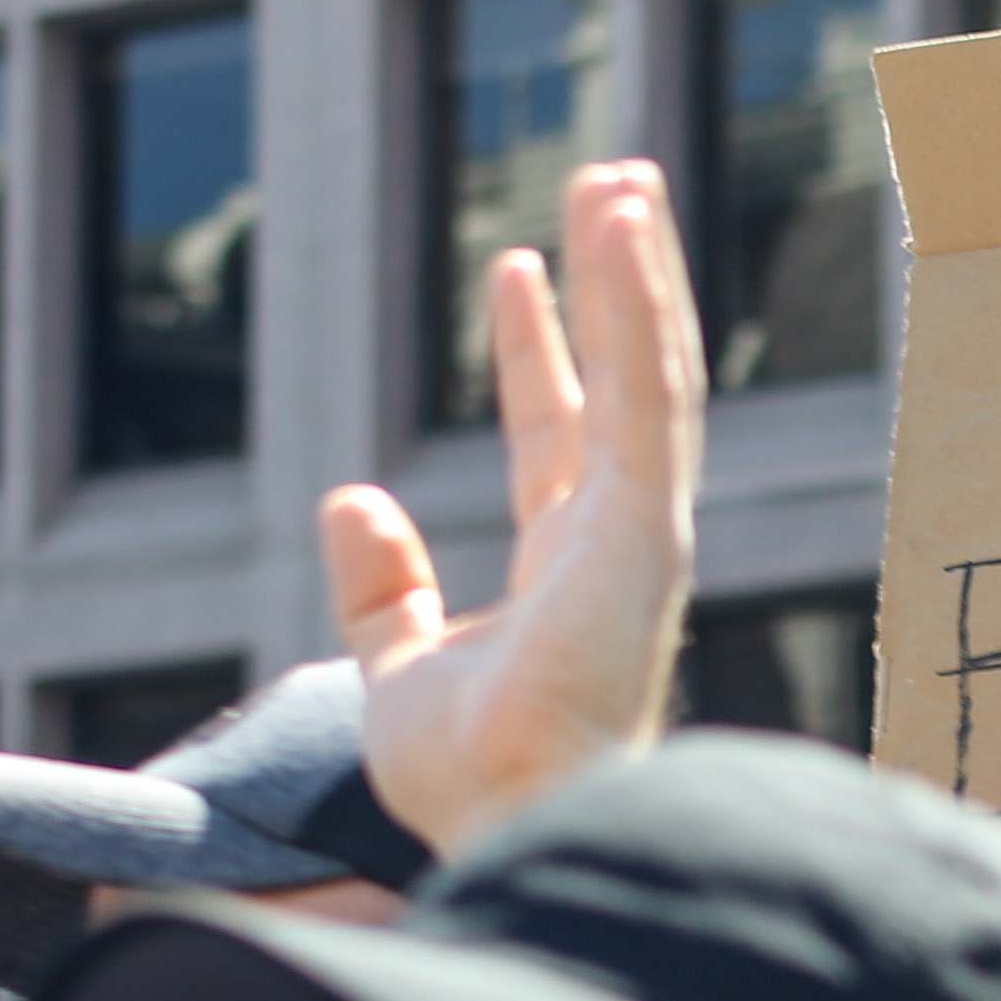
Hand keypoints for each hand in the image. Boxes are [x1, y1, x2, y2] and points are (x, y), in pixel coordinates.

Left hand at [323, 158, 702, 848]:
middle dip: (618, 284)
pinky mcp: (646, 524)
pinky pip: (647, 392)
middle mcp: (617, 540)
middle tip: (612, 186)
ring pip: (649, 370)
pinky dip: (639, 306)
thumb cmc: (472, 780)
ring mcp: (641, 528)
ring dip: (639, 271)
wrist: (506, 823)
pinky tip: (624, 229)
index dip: (538, 349)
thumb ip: (380, 591)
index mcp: (569, 569)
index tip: (515, 268)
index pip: (558, 432)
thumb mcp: (396, 669)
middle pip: (624, 381)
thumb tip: (351, 500)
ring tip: (623, 177)